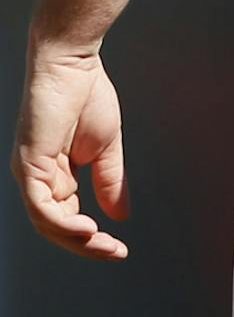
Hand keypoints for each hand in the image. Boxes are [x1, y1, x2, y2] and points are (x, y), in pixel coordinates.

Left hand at [13, 47, 129, 260]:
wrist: (73, 63)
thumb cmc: (87, 95)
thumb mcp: (105, 147)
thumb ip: (109, 181)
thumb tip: (120, 215)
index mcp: (55, 174)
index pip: (67, 217)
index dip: (92, 237)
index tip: (118, 248)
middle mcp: (37, 178)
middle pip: (56, 226)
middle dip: (85, 245)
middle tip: (114, 253)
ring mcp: (30, 173)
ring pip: (46, 222)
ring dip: (74, 239)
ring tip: (103, 245)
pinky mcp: (29, 164)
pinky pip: (41, 205)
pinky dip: (62, 222)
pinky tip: (86, 228)